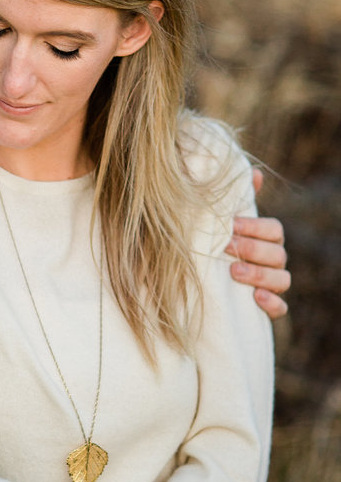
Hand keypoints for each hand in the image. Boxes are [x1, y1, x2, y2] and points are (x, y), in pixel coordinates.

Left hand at [225, 171, 289, 319]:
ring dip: (260, 274)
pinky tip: (255, 297)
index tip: (231, 224)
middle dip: (252, 249)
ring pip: (282, 279)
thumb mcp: (221, 221)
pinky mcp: (267, 308)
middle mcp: (274, 261)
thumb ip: (235, 199)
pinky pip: (281, 308)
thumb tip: (255, 173)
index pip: (274, 229)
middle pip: (278, 253)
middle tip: (226, 246)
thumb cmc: (213, 242)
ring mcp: (272, 284)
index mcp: (266, 239)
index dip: (255, 227)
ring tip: (234, 272)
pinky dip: (272, 303)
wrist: (199, 279)